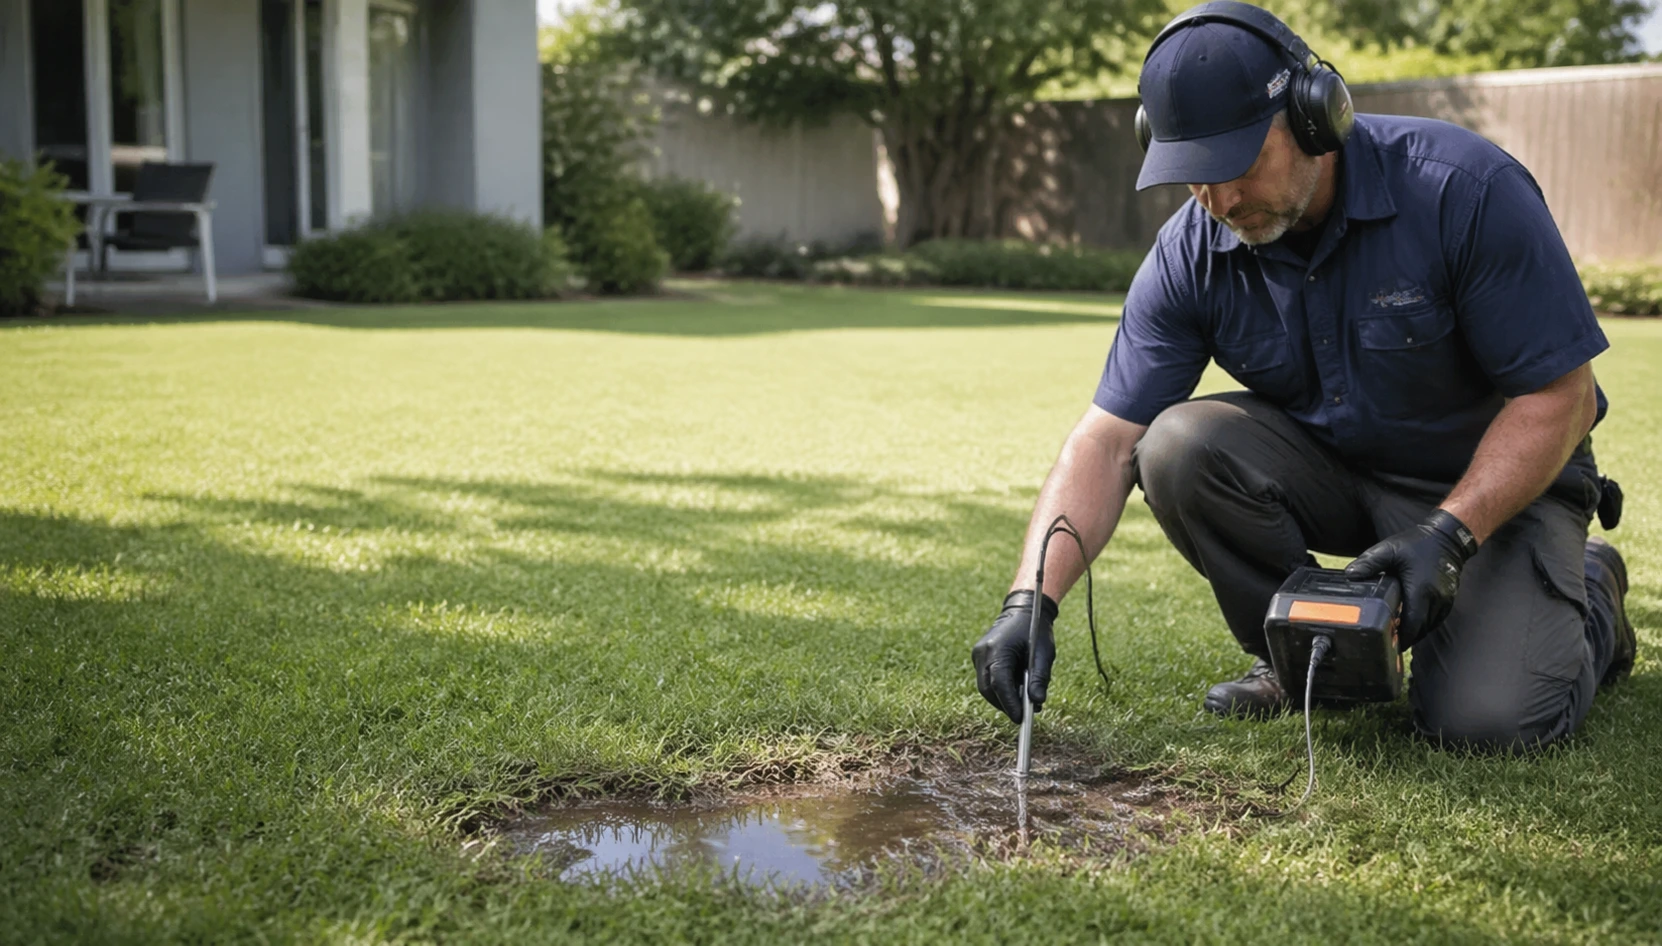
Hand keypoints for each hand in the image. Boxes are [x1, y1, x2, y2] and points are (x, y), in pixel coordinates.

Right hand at [972, 590, 1057, 723]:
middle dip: (1005, 705)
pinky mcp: (979, 657)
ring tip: (1022, 704)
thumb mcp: (1043, 654)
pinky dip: (999, 689)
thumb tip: (1037, 702)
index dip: (1009, 704)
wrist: (1023, 610)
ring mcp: (978, 654)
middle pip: (988, 689)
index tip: (1020, 719)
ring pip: (985, 687)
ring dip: (1002, 698)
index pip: (999, 683)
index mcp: (997, 648)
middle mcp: (982, 652)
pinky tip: (1015, 691)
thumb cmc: (1035, 631)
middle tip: (1022, 715)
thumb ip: (1039, 678)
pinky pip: (986, 679)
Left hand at [1345, 509, 1478, 648]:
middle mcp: (1436, 599)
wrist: (1448, 537)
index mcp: (1420, 590)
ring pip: (1429, 626)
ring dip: (1415, 631)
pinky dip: (1424, 623)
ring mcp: (1445, 601)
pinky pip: (1436, 619)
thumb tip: (1350, 575)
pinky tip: (1412, 621)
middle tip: (1389, 641)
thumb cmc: (1419, 544)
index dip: (1401, 637)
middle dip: (1406, 637)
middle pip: (1421, 629)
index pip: (1411, 624)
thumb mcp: (1390, 549)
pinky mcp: (1449, 599)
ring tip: (1398, 633)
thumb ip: (1369, 562)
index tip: (1389, 644)